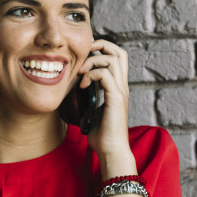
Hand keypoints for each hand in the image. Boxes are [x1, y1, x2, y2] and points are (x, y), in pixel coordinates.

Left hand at [78, 39, 133, 167]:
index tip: (83, 56)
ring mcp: (120, 91)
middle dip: (100, 46)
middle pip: (119, 52)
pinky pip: (105, 75)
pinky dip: (91, 75)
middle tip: (83, 54)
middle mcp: (122, 86)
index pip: (116, 57)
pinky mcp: (116, 98)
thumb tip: (74, 89)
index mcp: (117, 87)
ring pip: (113, 59)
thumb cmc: (101, 135)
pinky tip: (82, 85)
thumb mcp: (92, 110)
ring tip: (80, 73)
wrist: (111, 151)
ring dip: (92, 61)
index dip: (101, 49)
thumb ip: (88, 97)